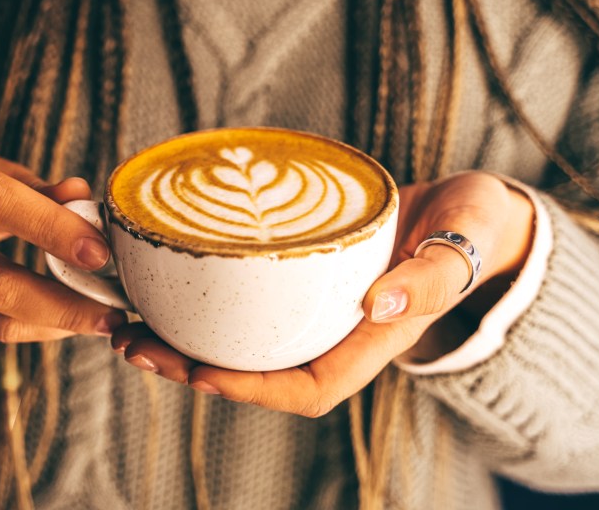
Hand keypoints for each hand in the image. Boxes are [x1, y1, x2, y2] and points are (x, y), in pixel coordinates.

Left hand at [110, 171, 534, 414]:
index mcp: (372, 340)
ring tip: (125, 322)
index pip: (306, 388)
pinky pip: (244, 300)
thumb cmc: (473, 228)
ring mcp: (315, 308)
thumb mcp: (462, 244)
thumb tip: (377, 303)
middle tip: (131, 343)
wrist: (471, 209)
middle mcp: (335, 331)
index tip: (197, 374)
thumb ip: (429, 276)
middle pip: (256, 370)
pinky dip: (201, 298)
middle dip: (191, 367)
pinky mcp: (299, 278)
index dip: (249, 389)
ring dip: (183, 336)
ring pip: (240, 338)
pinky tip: (161, 283)